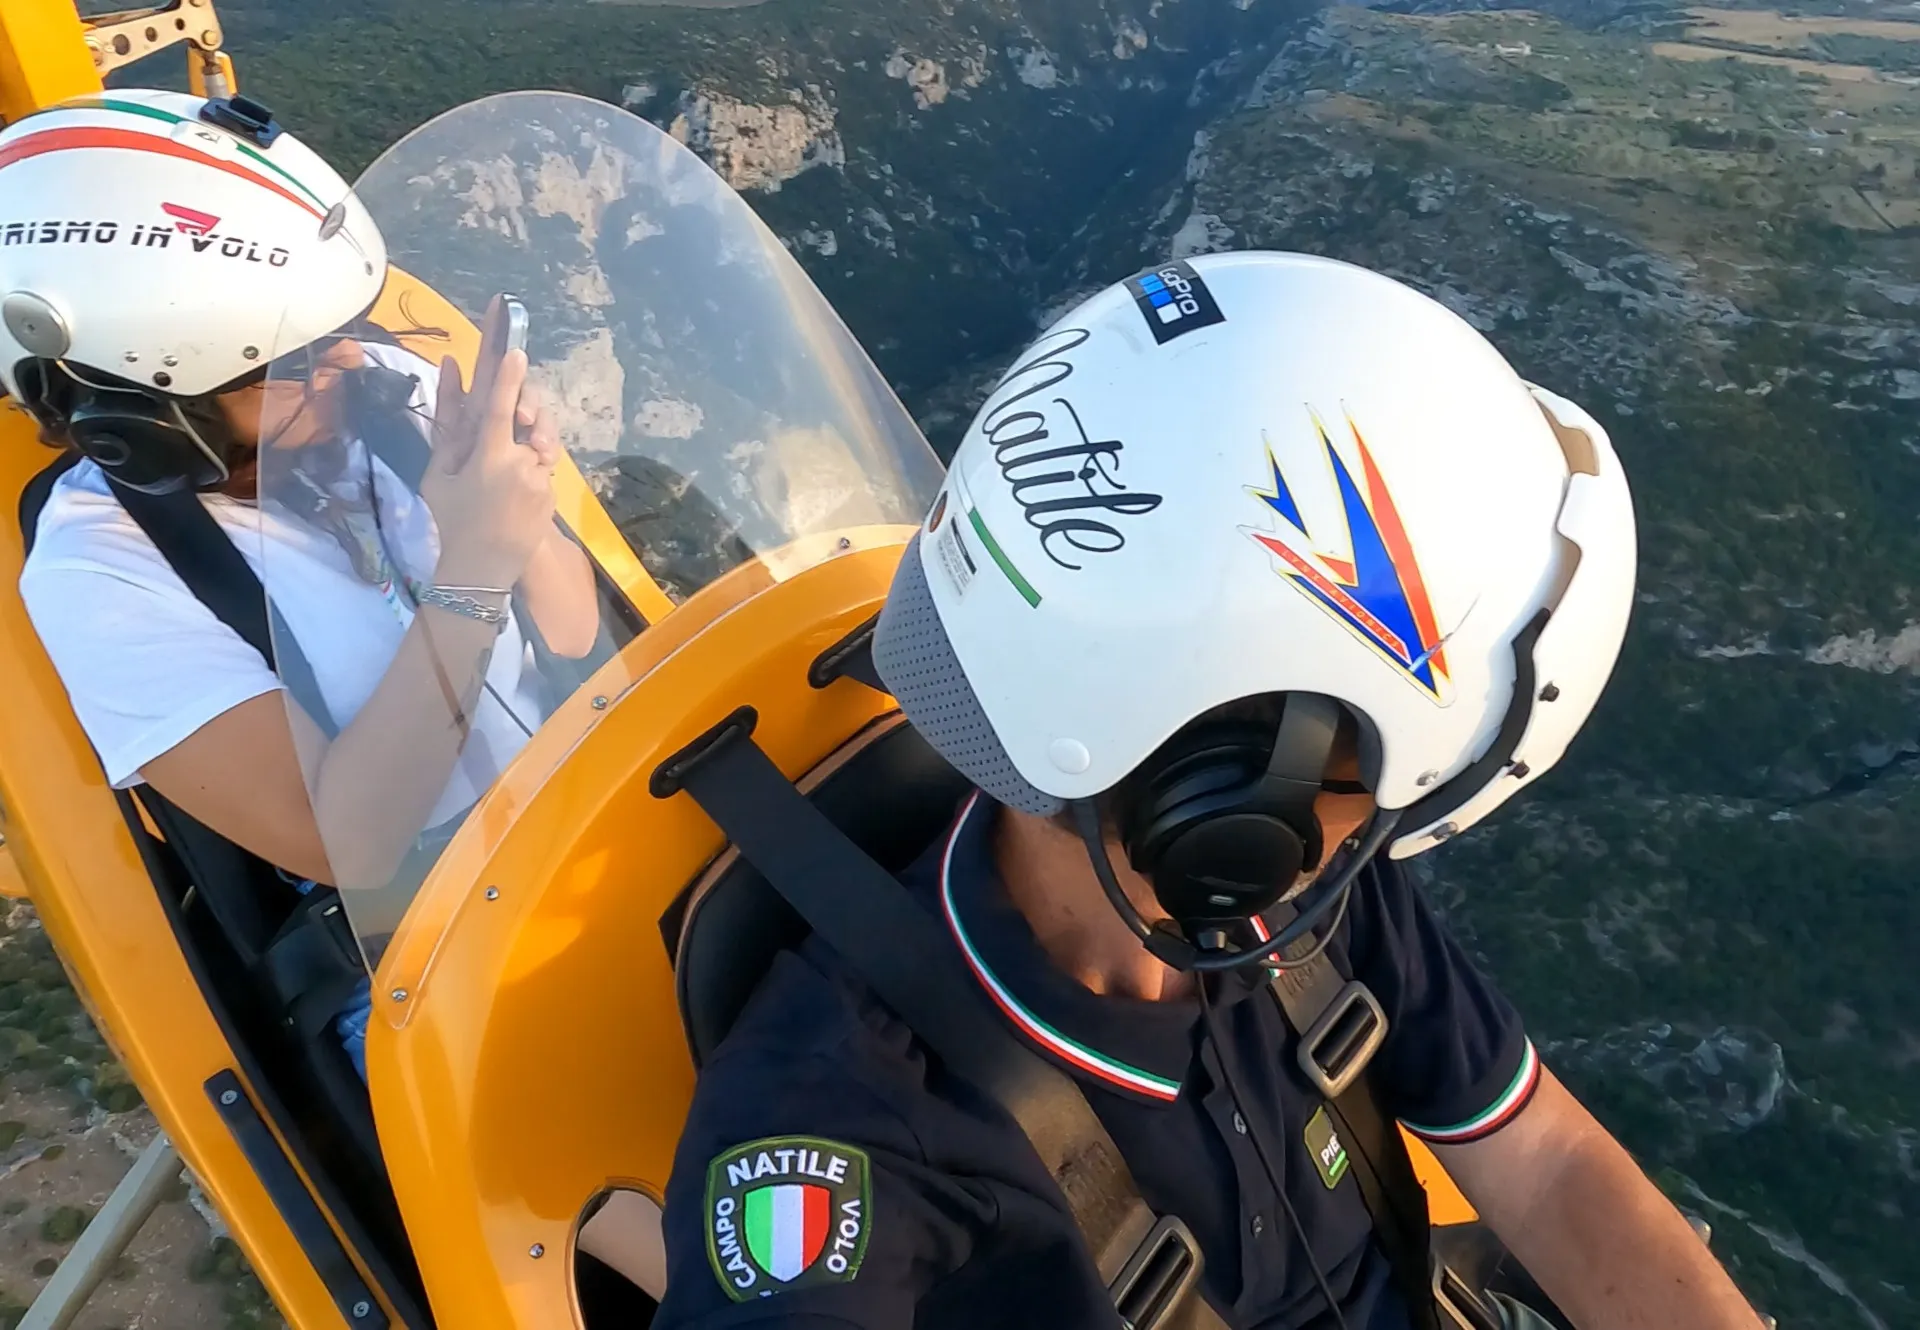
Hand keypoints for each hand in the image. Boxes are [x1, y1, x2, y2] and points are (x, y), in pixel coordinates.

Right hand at [421, 344, 557, 588]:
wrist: (483, 568)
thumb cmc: (451, 519)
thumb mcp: (436, 472)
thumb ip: (447, 420)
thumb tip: (450, 369)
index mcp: (489, 457)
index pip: (501, 407)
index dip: (509, 377)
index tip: (517, 350)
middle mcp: (520, 464)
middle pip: (532, 417)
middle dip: (528, 406)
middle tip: (519, 413)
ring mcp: (541, 479)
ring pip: (543, 439)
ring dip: (531, 436)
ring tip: (511, 456)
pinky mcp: (552, 493)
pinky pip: (545, 465)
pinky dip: (532, 465)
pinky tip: (514, 487)